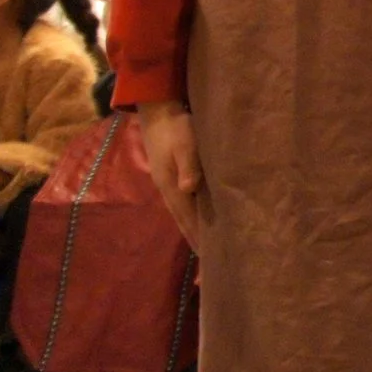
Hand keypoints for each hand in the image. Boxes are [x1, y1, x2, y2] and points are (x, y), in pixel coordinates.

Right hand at [137, 101, 200, 246]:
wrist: (159, 112)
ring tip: (209, 244)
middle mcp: (171, 190)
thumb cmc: (176, 128)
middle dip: (197, 239)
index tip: (210, 258)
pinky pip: (186, 201)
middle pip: (185, 220)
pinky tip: (202, 216)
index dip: (199, 238)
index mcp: (173, 187)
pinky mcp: (174, 175)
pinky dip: (195, 213)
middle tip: (212, 260)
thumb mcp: (185, 145)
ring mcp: (170, 183)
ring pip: (185, 212)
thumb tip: (188, 188)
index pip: (188, 220)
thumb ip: (189, 166)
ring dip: (196, 227)